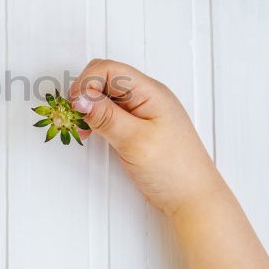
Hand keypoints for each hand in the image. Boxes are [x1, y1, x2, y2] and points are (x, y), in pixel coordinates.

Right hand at [69, 59, 223, 216]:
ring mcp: (140, 112)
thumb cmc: (173, 170)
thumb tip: (79, 98)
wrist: (192, 199)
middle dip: (84, 93)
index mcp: (149, 92)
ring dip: (88, 108)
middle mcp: (145, 97)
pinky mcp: (135, 128)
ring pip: (104, 96)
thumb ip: (106, 117)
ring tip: (83, 130)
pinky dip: (95, 120)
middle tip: (76, 118)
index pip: (109, 70)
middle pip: (104, 78)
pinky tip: (91, 134)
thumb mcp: (135, 141)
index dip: (86, 83)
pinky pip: (109, 113)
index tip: (76, 106)